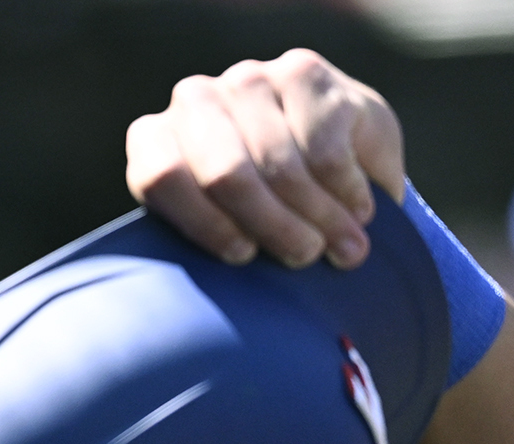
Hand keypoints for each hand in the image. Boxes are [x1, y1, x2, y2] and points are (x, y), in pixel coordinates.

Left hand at [127, 48, 404, 269]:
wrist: (321, 167)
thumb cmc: (258, 215)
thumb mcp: (225, 235)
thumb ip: (214, 248)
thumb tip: (224, 301)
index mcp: (154, 142)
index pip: (162, 176)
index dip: (204, 222)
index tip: (243, 257)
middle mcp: (193, 101)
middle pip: (225, 172)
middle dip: (271, 224)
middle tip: (305, 258)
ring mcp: (247, 80)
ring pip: (278, 161)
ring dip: (317, 214)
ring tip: (343, 250)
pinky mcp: (301, 72)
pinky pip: (325, 143)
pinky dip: (346, 189)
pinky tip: (359, 213)